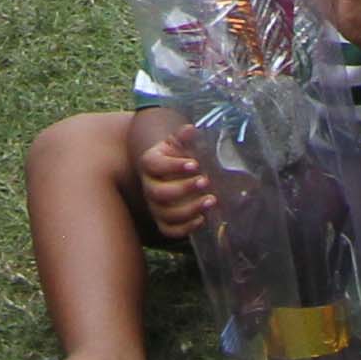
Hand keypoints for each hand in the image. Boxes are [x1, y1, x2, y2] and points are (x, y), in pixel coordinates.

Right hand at [130, 117, 218, 239]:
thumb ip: (183, 137)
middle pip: (158, 193)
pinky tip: (202, 219)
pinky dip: (185, 228)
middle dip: (183, 189)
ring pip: (165, 213)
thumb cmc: (177, 156)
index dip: (172, 166)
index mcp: (149, 163)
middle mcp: (148, 186)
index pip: (154, 165)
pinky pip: (169, 230)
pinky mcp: (163, 222)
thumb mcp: (178, 143)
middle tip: (205, 181)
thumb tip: (191, 129)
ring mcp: (154, 206)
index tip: (194, 164)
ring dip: (189, 209)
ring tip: (211, 200)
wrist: (170, 171)